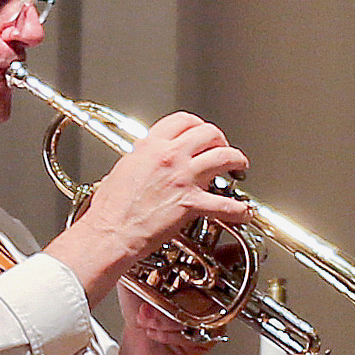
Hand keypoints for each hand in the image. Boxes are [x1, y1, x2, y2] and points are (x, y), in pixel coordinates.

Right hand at [44, 112, 250, 302]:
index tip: (200, 132)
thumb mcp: (122, 171)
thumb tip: (145, 160)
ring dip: (236, 160)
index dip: (197, 124)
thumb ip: (139, 160)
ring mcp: (182, 178)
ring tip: (240, 167)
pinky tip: (243, 211)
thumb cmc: (110, 210)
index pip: (182, 121)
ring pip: (223, 157)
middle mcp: (169, 157)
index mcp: (150, 147)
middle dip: (220, 139)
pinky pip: (225, 204)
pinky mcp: (190, 203)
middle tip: (222, 148)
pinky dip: (239, 209)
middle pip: (208, 133)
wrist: (111, 233)